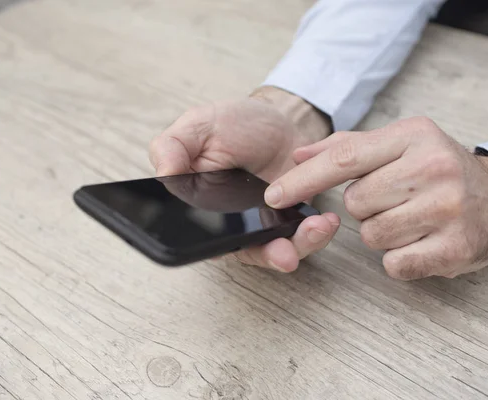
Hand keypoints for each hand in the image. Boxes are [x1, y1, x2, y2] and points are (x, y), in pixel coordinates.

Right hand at [149, 87, 339, 271]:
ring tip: (316, 228)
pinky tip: (325, 221)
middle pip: (245, 251)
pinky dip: (315, 233)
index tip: (236, 242)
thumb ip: (172, 146)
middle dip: (269, 255)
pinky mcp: (291, 220)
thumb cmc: (234, 125)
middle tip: (286, 253)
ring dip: (299, 246)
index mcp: (199, 207)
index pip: (201, 239)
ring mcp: (263, 224)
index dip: (216, 248)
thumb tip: (162, 174)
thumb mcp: (198, 126)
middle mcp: (230, 224)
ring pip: (277, 250)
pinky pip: (301, 237)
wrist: (279, 120)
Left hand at [264, 117, 487, 279]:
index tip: (274, 195)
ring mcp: (448, 208)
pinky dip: (399, 258)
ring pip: (372, 235)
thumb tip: (297, 155)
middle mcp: (433, 167)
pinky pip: (395, 263)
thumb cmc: (438, 169)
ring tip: (411, 219)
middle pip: (356, 203)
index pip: (345, 158)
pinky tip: (421, 241)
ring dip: (382, 232)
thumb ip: (347, 147)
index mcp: (413, 136)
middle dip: (365, 207)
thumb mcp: (399, 144)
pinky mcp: (456, 247)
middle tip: (395, 200)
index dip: (304, 180)